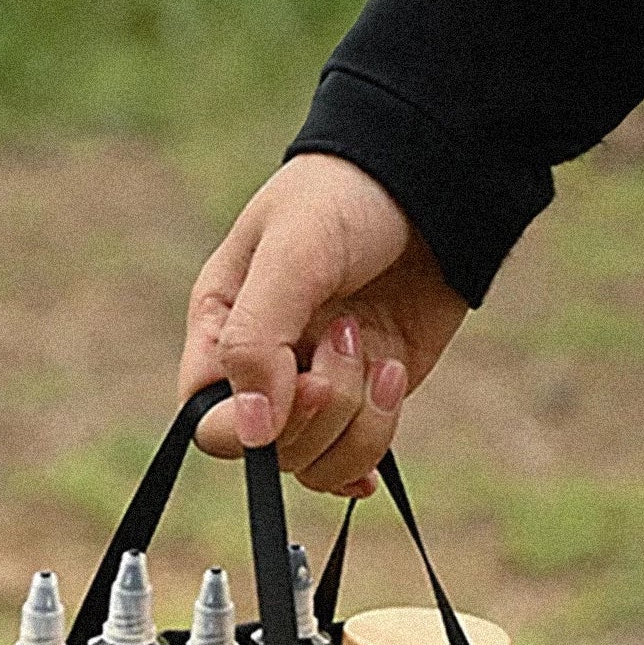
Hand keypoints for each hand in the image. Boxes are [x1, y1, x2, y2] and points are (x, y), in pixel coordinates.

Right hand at [180, 154, 468, 493]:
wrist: (435, 181)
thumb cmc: (347, 199)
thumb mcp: (293, 254)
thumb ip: (256, 340)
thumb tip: (251, 432)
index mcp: (222, 329)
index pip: (208, 422)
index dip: (253, 425)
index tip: (303, 383)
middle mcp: (261, 369)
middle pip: (270, 450)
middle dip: (322, 408)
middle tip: (350, 332)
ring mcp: (316, 388)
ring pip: (315, 463)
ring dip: (357, 421)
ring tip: (379, 353)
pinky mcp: (365, 399)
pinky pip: (356, 456)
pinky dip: (378, 435)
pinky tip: (391, 387)